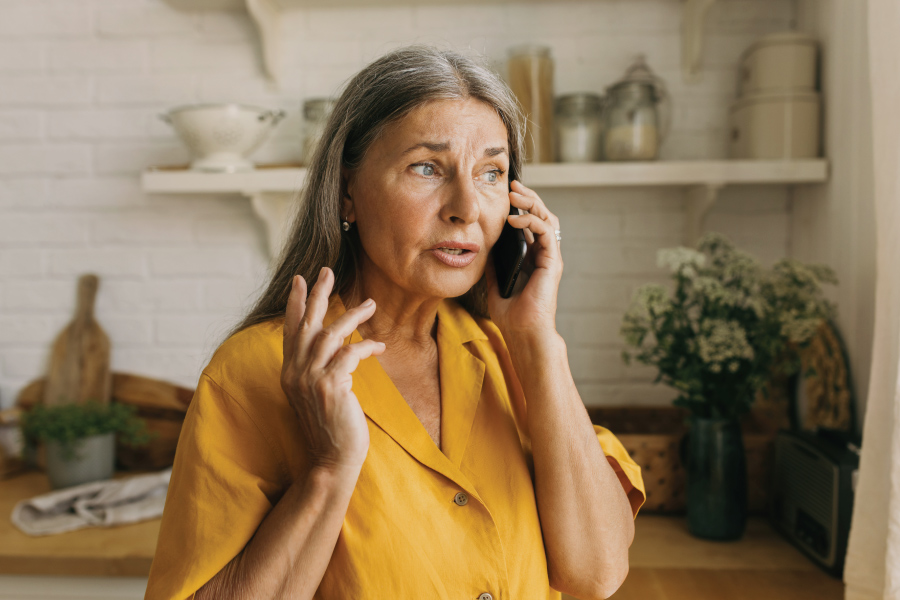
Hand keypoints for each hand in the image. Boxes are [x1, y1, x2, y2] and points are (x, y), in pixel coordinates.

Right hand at [281, 267, 384, 473]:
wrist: (331, 461)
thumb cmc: (330, 430)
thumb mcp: (317, 395)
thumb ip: (317, 371)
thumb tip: (333, 347)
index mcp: (289, 373)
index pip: (289, 330)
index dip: (294, 303)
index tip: (300, 279)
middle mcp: (295, 373)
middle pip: (305, 323)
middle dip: (316, 294)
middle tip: (327, 271)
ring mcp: (310, 379)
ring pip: (329, 334)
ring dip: (352, 316)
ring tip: (371, 304)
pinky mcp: (330, 387)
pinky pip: (349, 354)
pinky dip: (365, 346)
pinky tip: (379, 346)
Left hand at [486, 179, 562, 338]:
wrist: (522, 332)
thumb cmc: (510, 313)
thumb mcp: (494, 280)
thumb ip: (493, 262)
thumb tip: (482, 243)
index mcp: (532, 256)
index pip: (530, 222)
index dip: (520, 206)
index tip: (505, 193)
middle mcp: (543, 254)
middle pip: (541, 215)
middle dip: (528, 197)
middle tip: (512, 185)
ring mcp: (550, 257)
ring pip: (547, 218)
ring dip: (531, 203)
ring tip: (514, 194)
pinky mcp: (552, 261)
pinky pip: (545, 232)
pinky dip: (531, 220)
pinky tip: (514, 218)